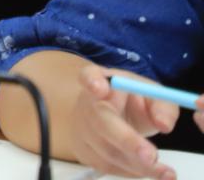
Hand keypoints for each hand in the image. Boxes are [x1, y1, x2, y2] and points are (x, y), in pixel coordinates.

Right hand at [70, 64, 179, 178]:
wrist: (110, 114)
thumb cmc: (132, 101)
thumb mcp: (152, 95)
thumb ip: (163, 106)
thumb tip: (163, 125)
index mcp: (101, 80)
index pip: (89, 75)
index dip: (91, 82)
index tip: (100, 88)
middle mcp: (86, 103)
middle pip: (100, 121)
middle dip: (126, 140)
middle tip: (151, 155)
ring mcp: (81, 128)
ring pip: (105, 149)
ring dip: (136, 163)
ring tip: (163, 172)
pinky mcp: (83, 150)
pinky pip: (106, 165)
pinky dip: (130, 170)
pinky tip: (147, 170)